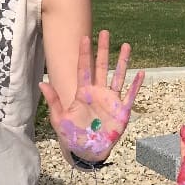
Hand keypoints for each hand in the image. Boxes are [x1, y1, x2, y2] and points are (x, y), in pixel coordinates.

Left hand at [39, 29, 144, 163]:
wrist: (88, 151)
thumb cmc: (72, 136)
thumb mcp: (60, 119)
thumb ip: (53, 101)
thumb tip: (42, 83)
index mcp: (83, 93)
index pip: (83, 69)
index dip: (84, 53)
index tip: (85, 37)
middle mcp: (98, 93)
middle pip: (101, 67)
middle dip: (103, 50)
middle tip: (105, 32)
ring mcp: (111, 100)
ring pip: (118, 76)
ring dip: (122, 61)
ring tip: (126, 45)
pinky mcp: (122, 111)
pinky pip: (130, 95)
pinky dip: (136, 85)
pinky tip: (141, 73)